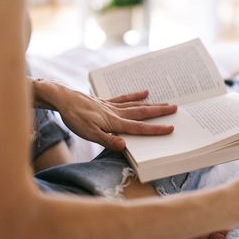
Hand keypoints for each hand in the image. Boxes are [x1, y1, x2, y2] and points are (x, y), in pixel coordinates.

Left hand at [57, 89, 176, 150]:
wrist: (63, 99)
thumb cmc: (75, 118)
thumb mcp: (89, 134)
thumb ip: (107, 140)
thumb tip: (124, 146)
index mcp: (114, 122)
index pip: (139, 128)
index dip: (155, 129)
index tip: (170, 128)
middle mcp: (116, 112)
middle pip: (142, 113)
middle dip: (160, 112)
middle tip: (175, 109)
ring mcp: (112, 105)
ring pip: (136, 105)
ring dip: (151, 105)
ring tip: (165, 103)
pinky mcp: (106, 101)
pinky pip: (124, 97)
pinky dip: (135, 95)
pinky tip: (144, 93)